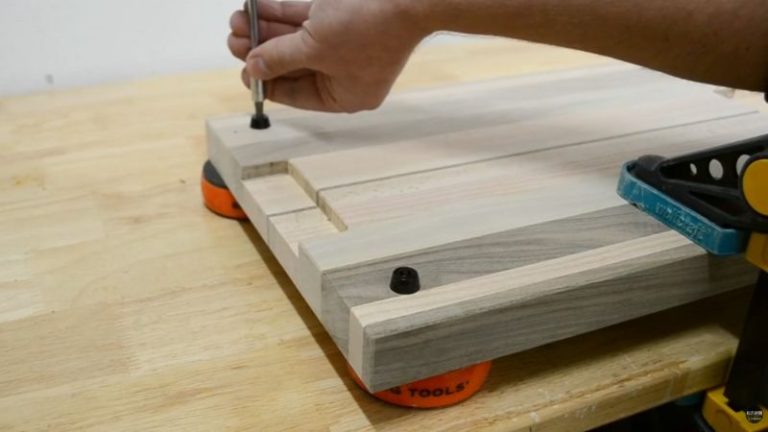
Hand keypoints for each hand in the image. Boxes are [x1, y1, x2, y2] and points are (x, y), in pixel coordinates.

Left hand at [228, 0, 428, 111]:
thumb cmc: (370, 30)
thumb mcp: (315, 48)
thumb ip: (280, 56)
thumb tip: (253, 67)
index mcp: (345, 96)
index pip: (297, 95)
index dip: (267, 83)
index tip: (243, 72)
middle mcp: (345, 74)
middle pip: (293, 65)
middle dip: (261, 50)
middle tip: (232, 40)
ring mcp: (346, 46)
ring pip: (297, 40)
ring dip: (267, 29)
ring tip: (238, 19)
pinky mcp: (345, 20)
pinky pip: (308, 20)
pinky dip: (284, 14)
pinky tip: (258, 7)